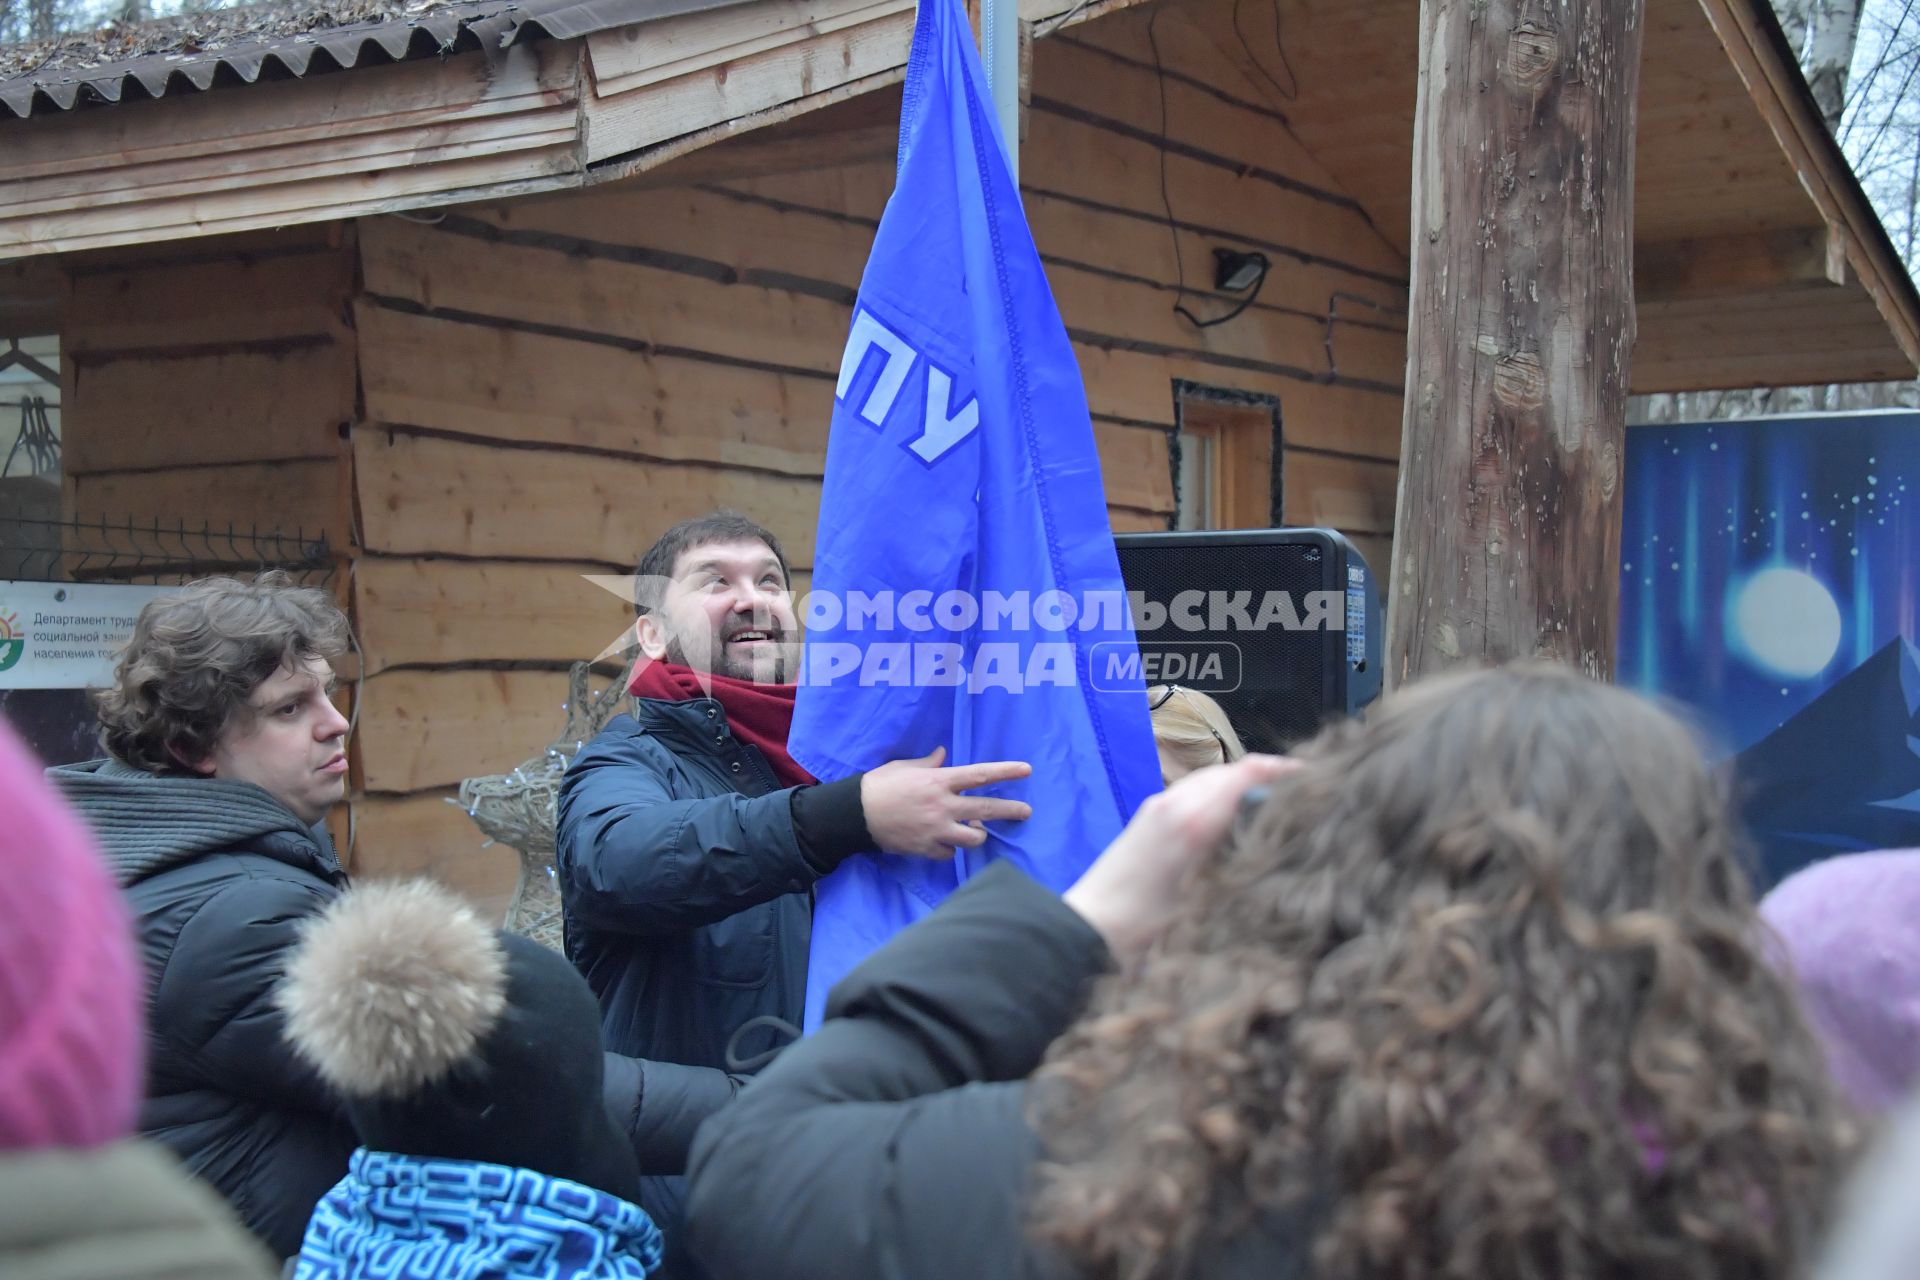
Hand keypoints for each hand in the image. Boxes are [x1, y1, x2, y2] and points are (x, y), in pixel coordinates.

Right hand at [860, 746, 1032, 858]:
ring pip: (973, 838)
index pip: (980, 775)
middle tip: (1026, 811)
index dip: (1006, 772)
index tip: (1026, 770)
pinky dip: (950, 848)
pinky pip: (949, 852)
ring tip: (977, 831)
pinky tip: (945, 842)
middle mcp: (942, 806)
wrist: (856, 815)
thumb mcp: (904, 766)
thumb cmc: (880, 785)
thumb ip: (928, 763)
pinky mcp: (926, 849)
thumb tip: (942, 755)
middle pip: (985, 810)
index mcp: (938, 781)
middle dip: (1010, 811)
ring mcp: (936, 830)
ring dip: (978, 835)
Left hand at [1064, 755, 1296, 957]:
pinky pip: (1193, 792)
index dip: (1284, 772)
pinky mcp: (1149, 816)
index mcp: (1193, 820)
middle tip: (1304, 796)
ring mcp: (1159, 805)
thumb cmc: (1147, 928)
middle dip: (1268, 777)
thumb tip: (1278, 849)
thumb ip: (1239, 865)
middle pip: (1232, 771)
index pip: (1248, 774)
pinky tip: (1235, 820)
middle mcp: (1176, 802)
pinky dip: (1220, 796)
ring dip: (1243, 785)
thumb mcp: (1204, 902)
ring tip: (1275, 806)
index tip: (1317, 781)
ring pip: (1212, 780)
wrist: (1090, 928)